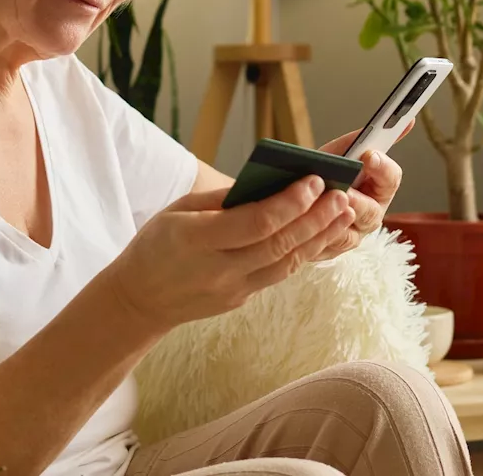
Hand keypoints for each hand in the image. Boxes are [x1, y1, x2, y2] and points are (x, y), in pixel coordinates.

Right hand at [105, 177, 353, 333]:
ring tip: (342, 214)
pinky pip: (278, 274)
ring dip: (318, 237)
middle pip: (278, 244)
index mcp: (196, 240)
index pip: (255, 222)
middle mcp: (218, 269)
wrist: (140, 299)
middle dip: (314, 218)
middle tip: (340, 195)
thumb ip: (222, 200)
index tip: (314, 181)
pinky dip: (303, 253)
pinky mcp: (241, 299)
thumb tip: (269, 184)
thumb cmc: (157, 244)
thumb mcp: (178, 210)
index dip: (289, 203)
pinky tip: (321, 235)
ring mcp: (232, 290)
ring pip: (286, 264)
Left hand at [311, 121, 412, 260]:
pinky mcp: (330, 250)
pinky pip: (325, 248)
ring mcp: (352, 235)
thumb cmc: (324, 171)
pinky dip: (315, 237)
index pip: (391, 178)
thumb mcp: (340, 153)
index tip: (369, 155)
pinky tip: (305, 226)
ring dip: (334, 222)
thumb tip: (405, 121)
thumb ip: (363, 139)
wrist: (294, 194)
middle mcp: (370, 214)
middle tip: (344, 191)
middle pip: (371, 212)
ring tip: (321, 209)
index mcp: (379, 188)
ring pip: (348, 234)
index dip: (382, 167)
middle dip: (357, 201)